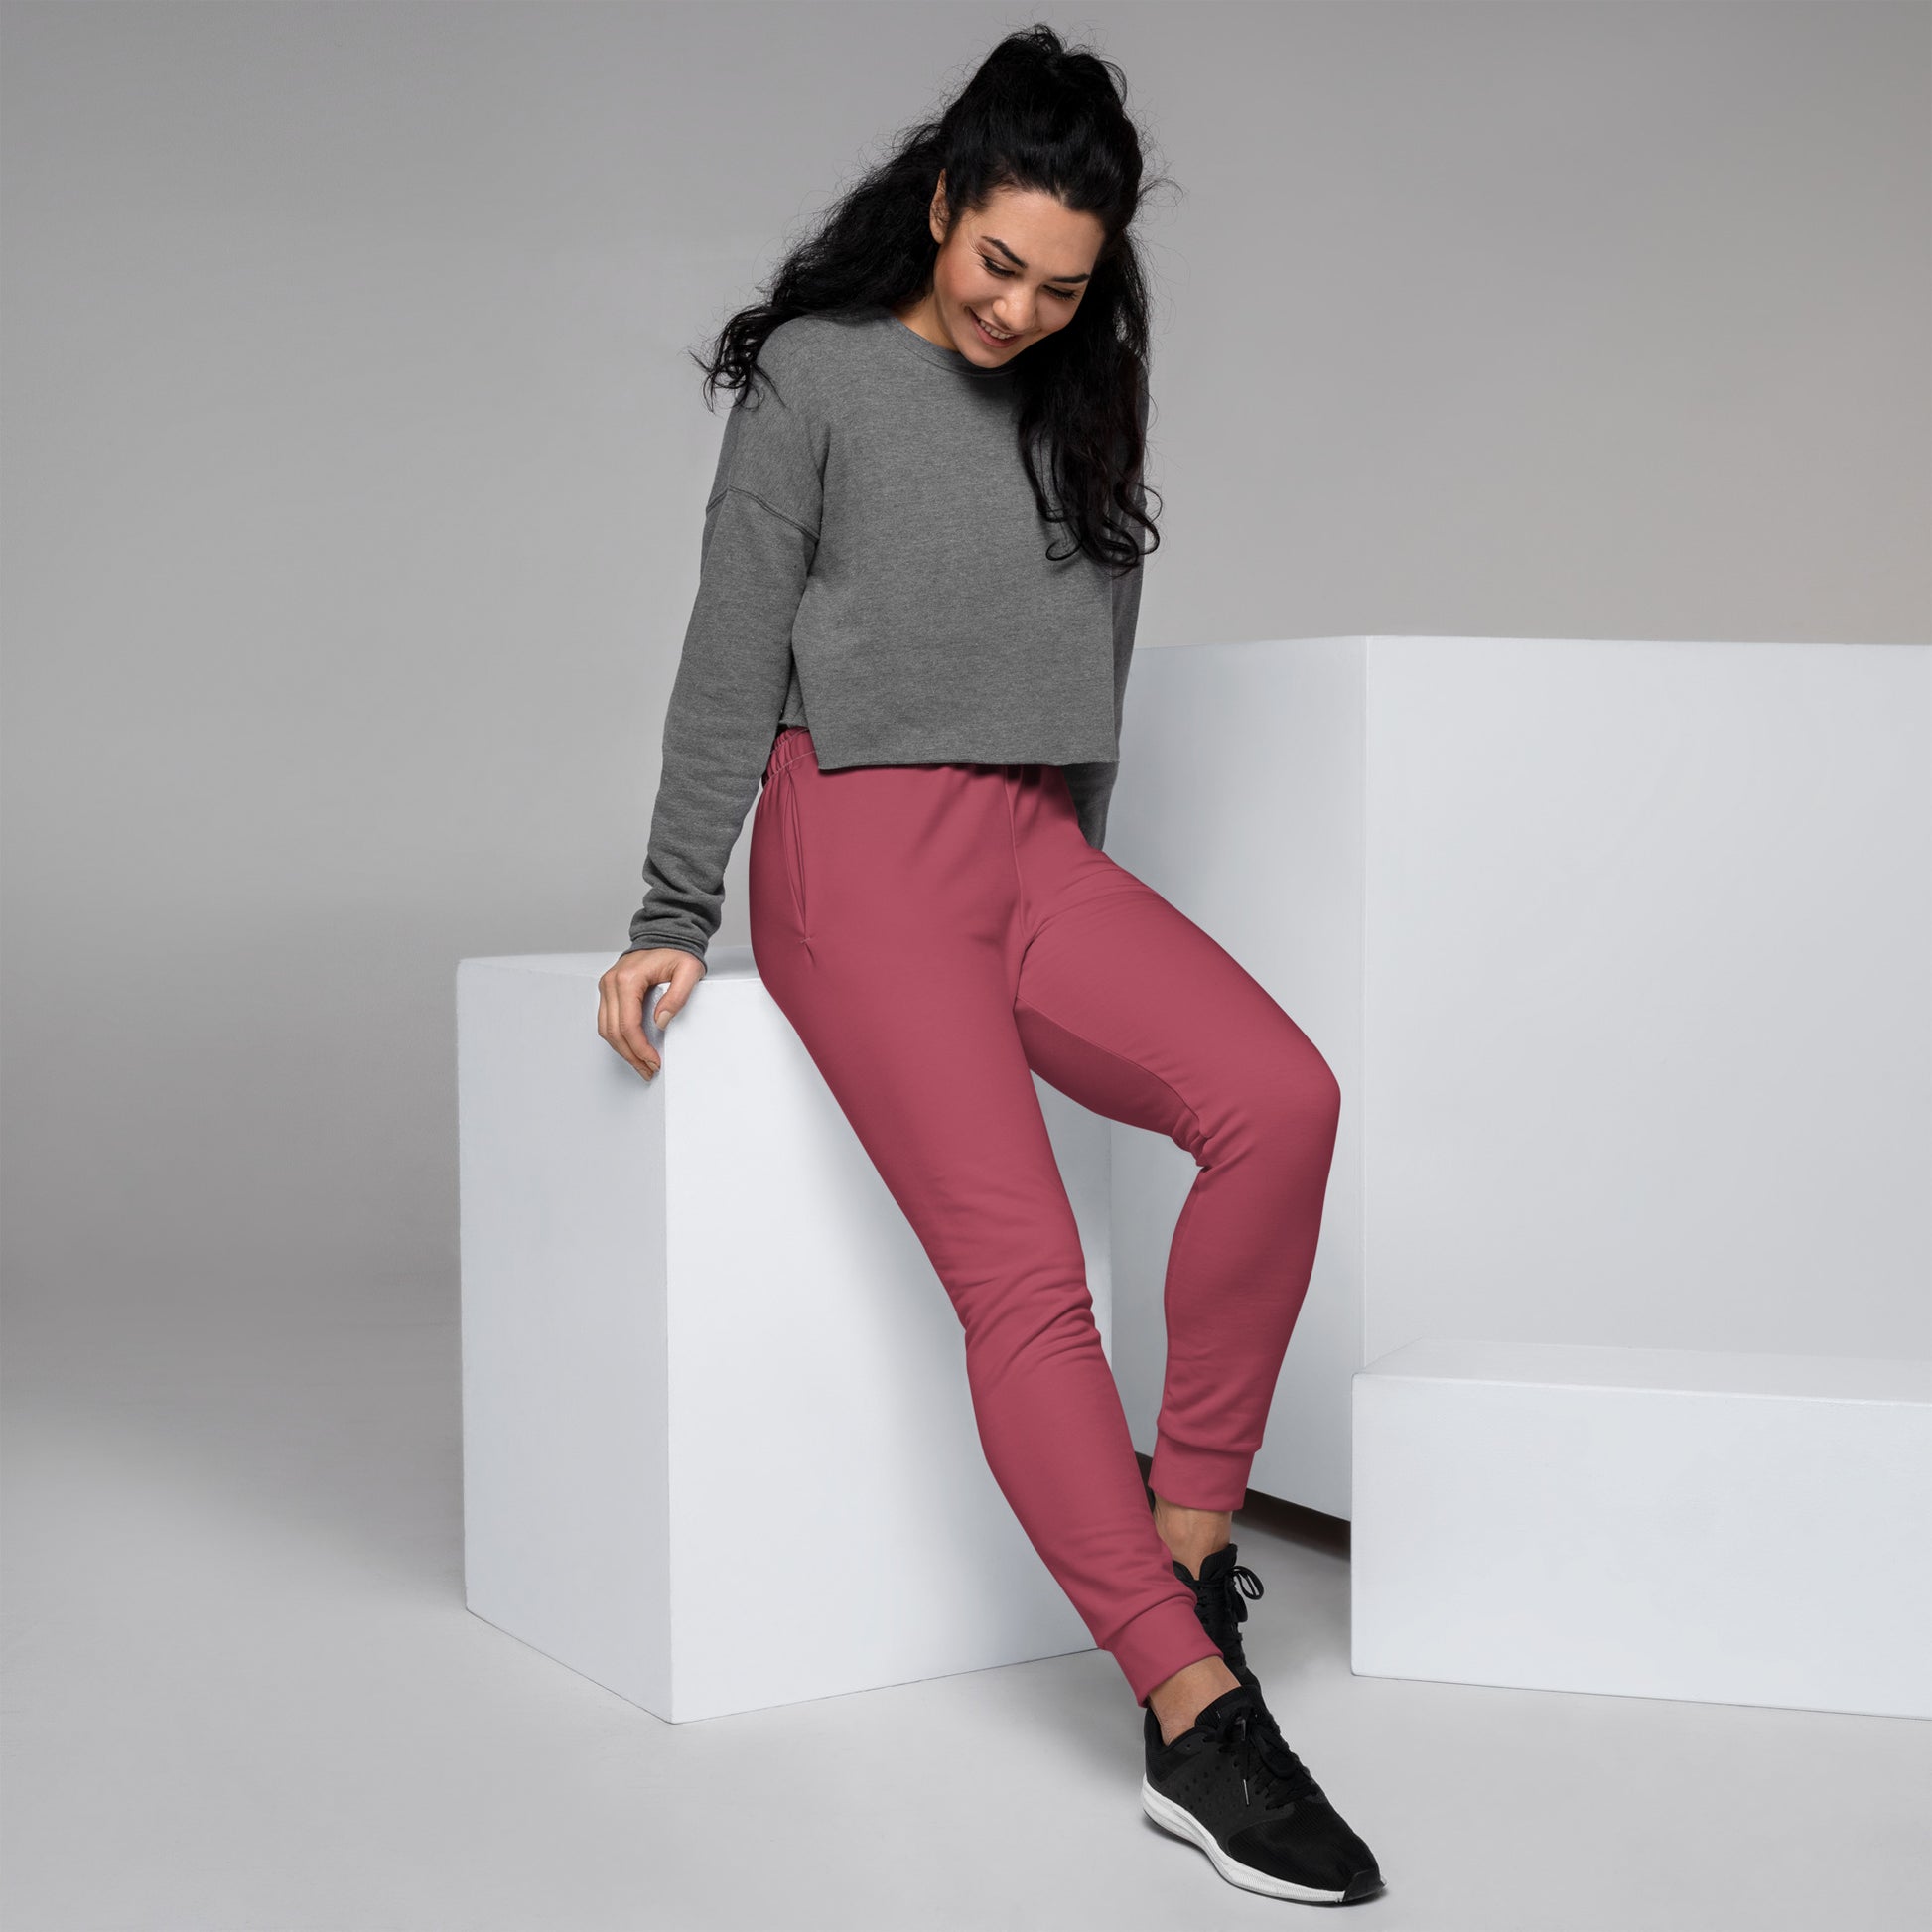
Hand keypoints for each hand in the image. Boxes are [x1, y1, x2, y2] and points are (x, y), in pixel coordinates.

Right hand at [598, 946, 705, 1081]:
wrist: (666, 935)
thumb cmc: (677, 952)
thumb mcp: (689, 971)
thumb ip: (677, 996)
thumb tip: (660, 1021)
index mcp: (628, 979)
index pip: (628, 1024)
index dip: (640, 1048)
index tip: (654, 1061)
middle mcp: (611, 982)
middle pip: (614, 1031)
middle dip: (631, 1055)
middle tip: (648, 1069)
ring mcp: (607, 986)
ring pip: (606, 1029)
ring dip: (622, 1050)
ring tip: (640, 1064)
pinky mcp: (608, 990)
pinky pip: (607, 1021)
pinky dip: (617, 1038)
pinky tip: (631, 1048)